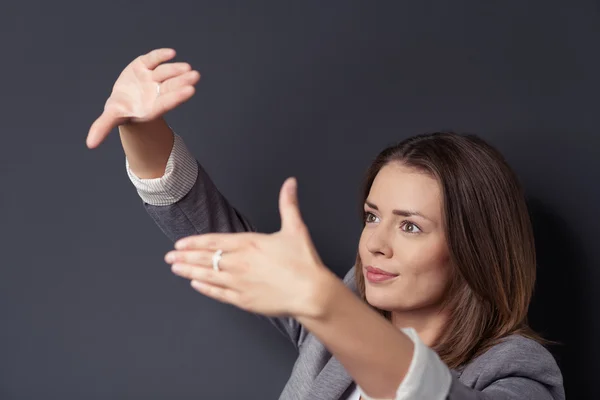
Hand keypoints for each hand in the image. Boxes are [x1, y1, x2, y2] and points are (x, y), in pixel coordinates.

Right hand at [86, 48, 199, 147]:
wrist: (126, 100)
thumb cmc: (122, 111)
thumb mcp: (112, 118)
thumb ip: (102, 128)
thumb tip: (89, 144)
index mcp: (150, 107)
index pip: (166, 102)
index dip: (177, 96)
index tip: (190, 91)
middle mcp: (155, 92)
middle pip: (171, 87)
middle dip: (182, 82)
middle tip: (195, 77)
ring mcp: (152, 78)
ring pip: (166, 73)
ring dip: (176, 69)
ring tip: (188, 68)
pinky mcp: (146, 66)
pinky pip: (155, 60)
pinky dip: (162, 56)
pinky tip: (171, 53)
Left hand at [165, 177, 332, 317]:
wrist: (311, 293)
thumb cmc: (304, 262)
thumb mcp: (295, 228)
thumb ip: (288, 204)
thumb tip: (290, 182)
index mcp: (249, 244)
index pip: (214, 241)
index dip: (195, 243)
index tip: (180, 244)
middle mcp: (239, 263)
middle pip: (206, 258)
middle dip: (185, 257)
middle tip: (169, 257)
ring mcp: (239, 283)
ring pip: (208, 276)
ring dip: (189, 272)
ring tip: (176, 269)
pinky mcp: (243, 300)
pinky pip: (218, 293)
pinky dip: (205, 288)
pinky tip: (195, 285)